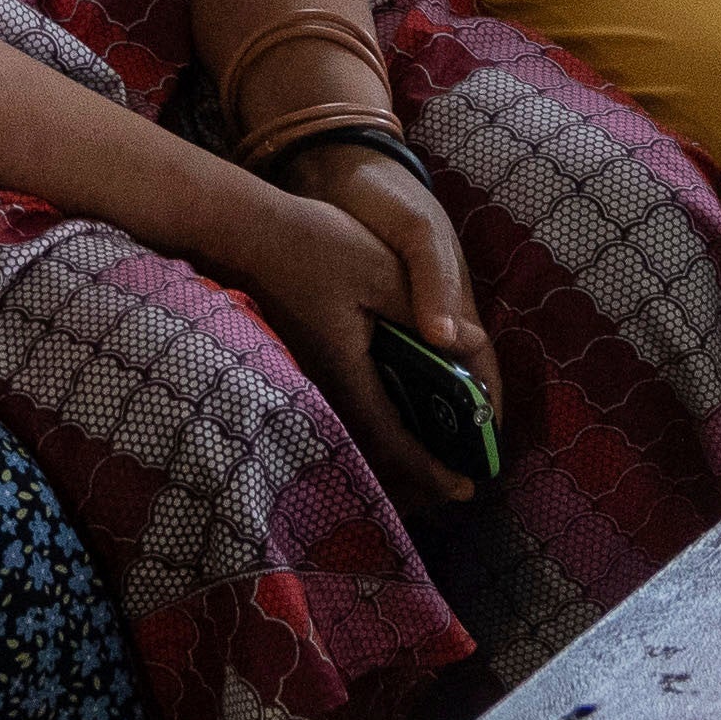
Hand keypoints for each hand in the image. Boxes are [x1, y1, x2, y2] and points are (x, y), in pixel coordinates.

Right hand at [221, 152, 493, 507]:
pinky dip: (379, 433)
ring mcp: (312, 379)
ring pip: (358, 440)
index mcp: (346, 371)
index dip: (430, 469)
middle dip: (416, 478)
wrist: (248, 230)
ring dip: (397, 459)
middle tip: (455, 488)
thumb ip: (427, 307)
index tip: (464, 489)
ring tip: (435, 467)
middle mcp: (324, 387)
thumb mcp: (381, 268)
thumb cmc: (314, 242)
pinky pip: (347, 416)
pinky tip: (400, 421)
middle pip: (373, 456)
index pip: (392, 441)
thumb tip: (472, 345)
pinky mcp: (309, 365)